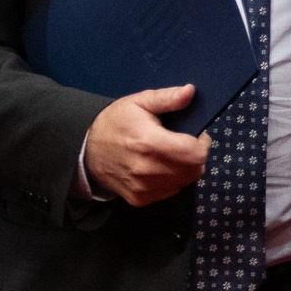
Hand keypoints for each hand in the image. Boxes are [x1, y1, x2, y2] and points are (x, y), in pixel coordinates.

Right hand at [80, 84, 211, 206]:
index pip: (194, 153)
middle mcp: (146, 170)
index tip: (198, 135)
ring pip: (185, 182)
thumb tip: (190, 91)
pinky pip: (170, 191)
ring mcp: (142, 188)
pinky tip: (164, 166)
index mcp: (148, 142)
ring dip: (187, 169)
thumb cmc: (116, 122)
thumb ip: (167, 98)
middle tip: (187, 143)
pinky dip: (174, 180)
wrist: (87, 150)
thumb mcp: (139, 102)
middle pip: (194, 170)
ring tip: (175, 154)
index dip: (203, 144)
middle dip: (197, 156)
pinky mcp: (139, 199)